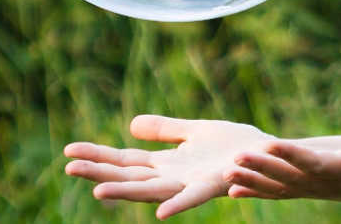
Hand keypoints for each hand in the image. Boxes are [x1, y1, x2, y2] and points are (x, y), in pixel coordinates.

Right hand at [64, 115, 275, 218]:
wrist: (272, 155)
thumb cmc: (236, 146)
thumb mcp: (193, 131)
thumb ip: (164, 130)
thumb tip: (130, 125)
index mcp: (167, 164)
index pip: (123, 162)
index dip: (97, 156)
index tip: (67, 152)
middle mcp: (174, 179)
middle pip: (128, 177)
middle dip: (99, 173)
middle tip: (68, 168)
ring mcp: (192, 185)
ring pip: (152, 191)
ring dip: (125, 192)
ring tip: (98, 192)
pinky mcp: (214, 186)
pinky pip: (194, 199)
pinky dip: (177, 206)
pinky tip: (160, 214)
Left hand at [225, 121, 340, 209]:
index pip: (313, 162)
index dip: (292, 155)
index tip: (270, 144)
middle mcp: (326, 183)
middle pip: (288, 176)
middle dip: (261, 168)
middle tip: (234, 159)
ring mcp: (317, 189)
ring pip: (278, 187)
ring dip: (252, 182)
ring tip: (225, 176)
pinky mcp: (311, 189)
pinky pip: (279, 192)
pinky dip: (257, 191)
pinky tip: (233, 190)